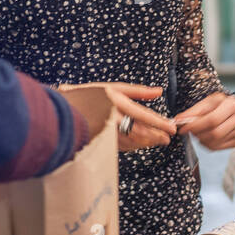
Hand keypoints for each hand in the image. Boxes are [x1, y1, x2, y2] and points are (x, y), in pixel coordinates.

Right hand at [63, 82, 177, 151]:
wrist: (62, 113)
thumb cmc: (87, 96)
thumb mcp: (113, 88)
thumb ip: (138, 92)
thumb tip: (159, 91)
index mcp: (117, 104)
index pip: (145, 116)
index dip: (160, 123)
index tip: (172, 128)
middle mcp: (113, 120)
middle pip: (141, 132)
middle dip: (156, 136)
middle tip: (167, 138)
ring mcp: (107, 134)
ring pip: (133, 142)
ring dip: (147, 143)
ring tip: (157, 141)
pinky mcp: (102, 142)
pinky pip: (123, 146)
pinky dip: (135, 146)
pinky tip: (141, 144)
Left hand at [174, 92, 234, 150]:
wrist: (232, 110)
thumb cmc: (217, 106)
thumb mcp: (205, 103)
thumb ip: (192, 112)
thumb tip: (178, 120)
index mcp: (231, 104)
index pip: (212, 120)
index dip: (195, 126)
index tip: (182, 129)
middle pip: (215, 133)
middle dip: (198, 134)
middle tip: (190, 132)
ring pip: (216, 142)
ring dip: (202, 140)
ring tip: (198, 133)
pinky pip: (219, 148)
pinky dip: (208, 144)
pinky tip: (206, 137)